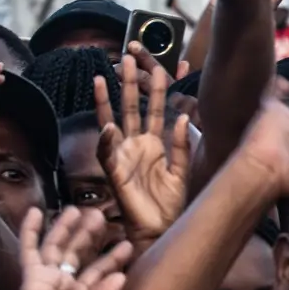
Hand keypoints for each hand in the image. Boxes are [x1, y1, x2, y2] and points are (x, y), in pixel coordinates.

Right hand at [95, 45, 192, 244]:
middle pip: (131, 108)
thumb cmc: (170, 205)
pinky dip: (107, 141)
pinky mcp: (115, 174)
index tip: (162, 66)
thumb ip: (182, 145)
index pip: (154, 109)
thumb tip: (185, 117)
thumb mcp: (182, 171)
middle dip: (129, 84)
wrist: (161, 231)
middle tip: (126, 58)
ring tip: (103, 77)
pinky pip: (107, 154)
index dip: (157, 89)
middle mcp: (136, 146)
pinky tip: (108, 127)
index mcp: (154, 144)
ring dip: (108, 101)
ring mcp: (124, 157)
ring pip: (113, 122)